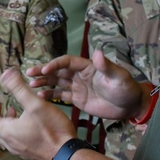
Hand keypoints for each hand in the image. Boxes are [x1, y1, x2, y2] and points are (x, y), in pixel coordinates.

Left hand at [0, 67, 76, 159]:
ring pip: (3, 133)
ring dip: (3, 120)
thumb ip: (19, 88)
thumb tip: (5, 72)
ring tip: (11, 109)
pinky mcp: (28, 152)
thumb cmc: (52, 130)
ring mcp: (18, 149)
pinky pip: (13, 139)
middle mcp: (8, 142)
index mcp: (6, 131)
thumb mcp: (35, 104)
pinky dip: (12, 127)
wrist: (67, 156)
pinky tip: (25, 121)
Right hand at [26, 50, 143, 119]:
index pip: (67, 62)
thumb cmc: (125, 88)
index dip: (55, 64)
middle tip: (29, 73)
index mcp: (87, 66)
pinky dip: (50, 95)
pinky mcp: (77, 99)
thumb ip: (106, 66)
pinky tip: (40, 97)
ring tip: (31, 85)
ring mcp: (77, 87)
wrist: (130, 106)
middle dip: (43, 71)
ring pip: (56, 82)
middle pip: (58, 71)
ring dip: (44, 82)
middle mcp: (79, 75)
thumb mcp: (118, 76)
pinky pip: (61, 96)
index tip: (45, 69)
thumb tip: (97, 53)